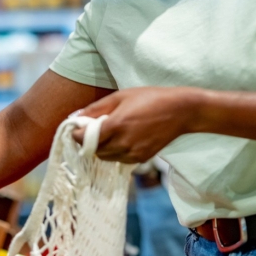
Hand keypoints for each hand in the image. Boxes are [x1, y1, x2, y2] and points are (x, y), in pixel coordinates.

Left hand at [71, 87, 200, 163]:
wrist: (180, 111)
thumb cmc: (150, 98)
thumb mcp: (120, 96)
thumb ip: (96, 108)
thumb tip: (76, 117)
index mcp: (116, 125)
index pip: (84, 139)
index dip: (77, 134)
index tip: (78, 127)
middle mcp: (123, 143)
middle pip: (93, 150)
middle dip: (88, 141)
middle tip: (94, 128)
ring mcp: (133, 154)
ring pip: (105, 157)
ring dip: (101, 147)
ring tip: (110, 132)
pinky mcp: (141, 159)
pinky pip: (119, 159)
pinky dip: (115, 151)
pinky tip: (123, 138)